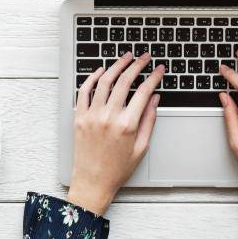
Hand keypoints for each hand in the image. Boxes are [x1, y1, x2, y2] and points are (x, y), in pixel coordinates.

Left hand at [67, 52, 164, 214]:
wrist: (92, 181)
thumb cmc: (117, 169)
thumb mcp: (141, 147)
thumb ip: (149, 120)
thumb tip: (155, 98)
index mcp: (127, 125)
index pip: (143, 92)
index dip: (153, 77)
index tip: (158, 69)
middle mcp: (108, 117)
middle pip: (124, 81)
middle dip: (137, 65)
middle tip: (144, 57)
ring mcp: (92, 115)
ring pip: (104, 81)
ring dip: (116, 66)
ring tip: (125, 57)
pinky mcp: (79, 116)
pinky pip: (84, 91)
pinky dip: (92, 77)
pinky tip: (101, 70)